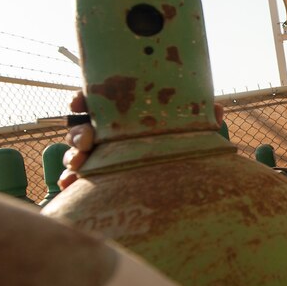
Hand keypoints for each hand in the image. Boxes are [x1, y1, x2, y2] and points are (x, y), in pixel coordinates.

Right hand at [56, 92, 225, 189]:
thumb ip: (198, 119)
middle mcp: (105, 134)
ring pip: (75, 152)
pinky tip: (71, 186)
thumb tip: (216, 111)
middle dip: (78, 133)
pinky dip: (70, 181)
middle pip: (80, 128)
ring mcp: (98, 157)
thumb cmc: (177, 144)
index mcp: (121, 115)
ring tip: (78, 165)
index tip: (79, 103)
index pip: (95, 100)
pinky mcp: (96, 179)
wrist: (178, 182)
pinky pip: (76, 179)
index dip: (82, 99)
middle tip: (87, 141)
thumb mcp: (188, 130)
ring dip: (72, 156)